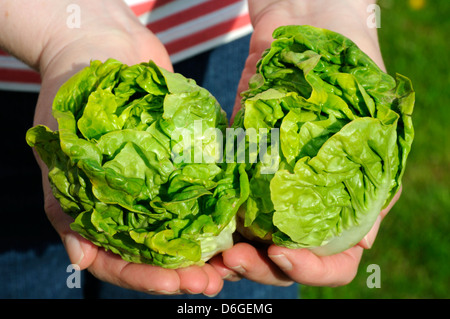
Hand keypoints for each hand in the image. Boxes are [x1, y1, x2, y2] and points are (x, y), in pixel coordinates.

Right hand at [29, 0, 222, 295]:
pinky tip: (240, 223)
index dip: (147, 279)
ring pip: (189, 230)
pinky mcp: (190, 161)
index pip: (124, 263)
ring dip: (211, 250)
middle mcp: (137, 207)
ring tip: (233, 261)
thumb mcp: (57, 160)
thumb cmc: (68, 104)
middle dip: (187, 272)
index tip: (176, 285)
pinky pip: (206, 190)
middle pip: (163, 254)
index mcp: (103, 216)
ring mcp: (165, 186)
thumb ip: (65, 210)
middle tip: (212, 283)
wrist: (100, 52)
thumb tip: (80, 260)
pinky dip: (222, 209)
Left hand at [215, 0, 396, 286]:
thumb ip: (372, 179)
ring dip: (232, 256)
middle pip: (287, 262)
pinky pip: (227, 208)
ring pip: (252, 244)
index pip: (337, 263)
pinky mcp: (241, 172)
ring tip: (213, 252)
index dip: (312, 270)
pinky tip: (200, 229)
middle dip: (260, 268)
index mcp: (347, 206)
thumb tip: (362, 241)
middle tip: (235, 256)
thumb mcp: (376, 122)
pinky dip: (214, 224)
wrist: (306, 31)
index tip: (282, 253)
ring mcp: (271, 192)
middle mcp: (308, 207)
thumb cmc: (350, 72)